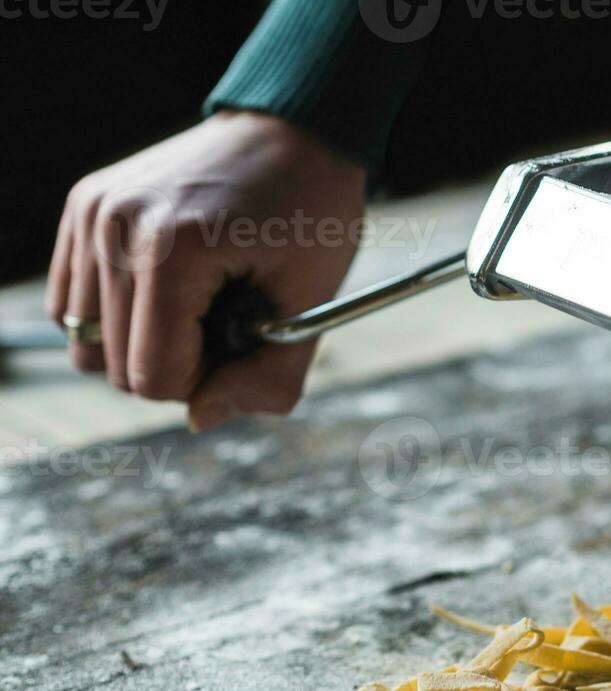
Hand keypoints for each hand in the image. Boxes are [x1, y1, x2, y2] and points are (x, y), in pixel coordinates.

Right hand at [47, 111, 366, 430]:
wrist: (296, 129)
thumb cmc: (314, 213)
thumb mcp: (314, 304)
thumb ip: (269, 377)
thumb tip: (200, 419)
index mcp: (171, 250)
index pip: (153, 378)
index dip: (205, 384)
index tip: (245, 345)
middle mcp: (114, 227)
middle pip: (113, 367)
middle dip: (177, 364)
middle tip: (231, 320)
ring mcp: (91, 212)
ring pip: (85, 340)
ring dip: (143, 340)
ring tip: (202, 300)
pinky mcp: (84, 206)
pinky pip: (73, 300)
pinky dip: (118, 313)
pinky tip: (172, 287)